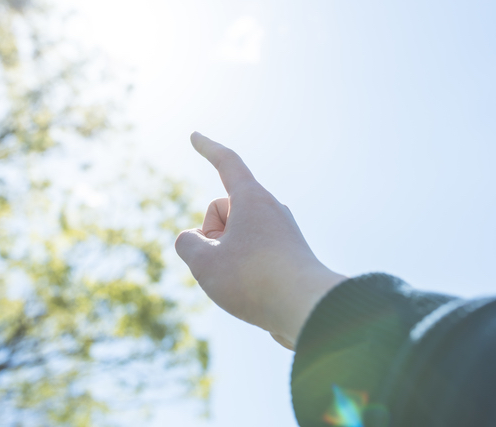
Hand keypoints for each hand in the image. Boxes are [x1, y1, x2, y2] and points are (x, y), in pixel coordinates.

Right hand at [175, 132, 345, 349]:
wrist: (308, 310)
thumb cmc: (255, 282)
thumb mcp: (204, 263)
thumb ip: (187, 244)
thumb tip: (194, 241)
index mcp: (252, 199)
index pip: (227, 163)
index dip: (208, 148)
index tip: (195, 136)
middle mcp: (271, 210)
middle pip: (222, 211)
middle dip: (210, 234)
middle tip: (222, 263)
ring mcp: (281, 232)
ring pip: (235, 236)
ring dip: (225, 256)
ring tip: (240, 283)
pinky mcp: (287, 255)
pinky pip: (250, 254)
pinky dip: (241, 270)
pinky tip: (253, 292)